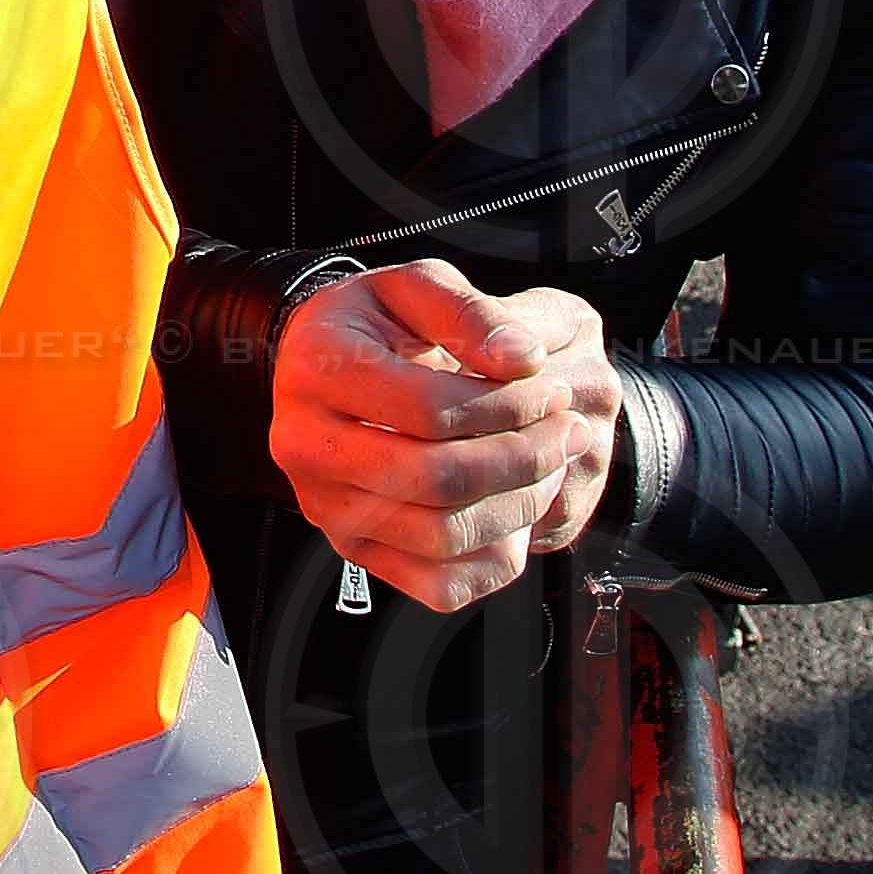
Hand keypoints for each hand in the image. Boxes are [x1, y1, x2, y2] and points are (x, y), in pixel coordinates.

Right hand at [267, 262, 627, 612]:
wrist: (325, 366)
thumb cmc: (376, 323)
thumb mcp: (416, 287)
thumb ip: (471, 312)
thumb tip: (525, 359)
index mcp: (316, 368)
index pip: (429, 408)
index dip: (509, 404)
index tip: (551, 389)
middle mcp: (303, 445)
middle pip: (436, 479)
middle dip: (524, 456)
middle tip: (569, 429)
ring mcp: (324, 505)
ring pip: (442, 536)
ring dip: (519, 504)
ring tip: (551, 464)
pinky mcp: (351, 549)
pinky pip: (439, 586)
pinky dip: (495, 557)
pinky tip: (515, 507)